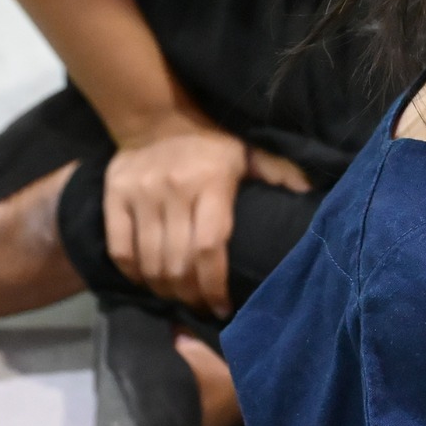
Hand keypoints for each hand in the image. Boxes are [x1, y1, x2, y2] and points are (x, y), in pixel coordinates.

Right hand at [103, 112, 311, 317]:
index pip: (210, 247)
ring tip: (178, 300)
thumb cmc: (210, 142)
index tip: (222, 307)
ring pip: (150, 261)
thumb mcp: (248, 151)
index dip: (215, 285)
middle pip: (179, 262)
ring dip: (164, 290)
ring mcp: (141, 195)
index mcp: (211, 183)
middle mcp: (174, 191)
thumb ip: (278, 172)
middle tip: (201, 308)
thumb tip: (310, 191)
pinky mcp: (115, 197)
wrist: (155, 117)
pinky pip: (120, 248)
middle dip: (191, 296)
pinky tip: (147, 283)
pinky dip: (132, 274)